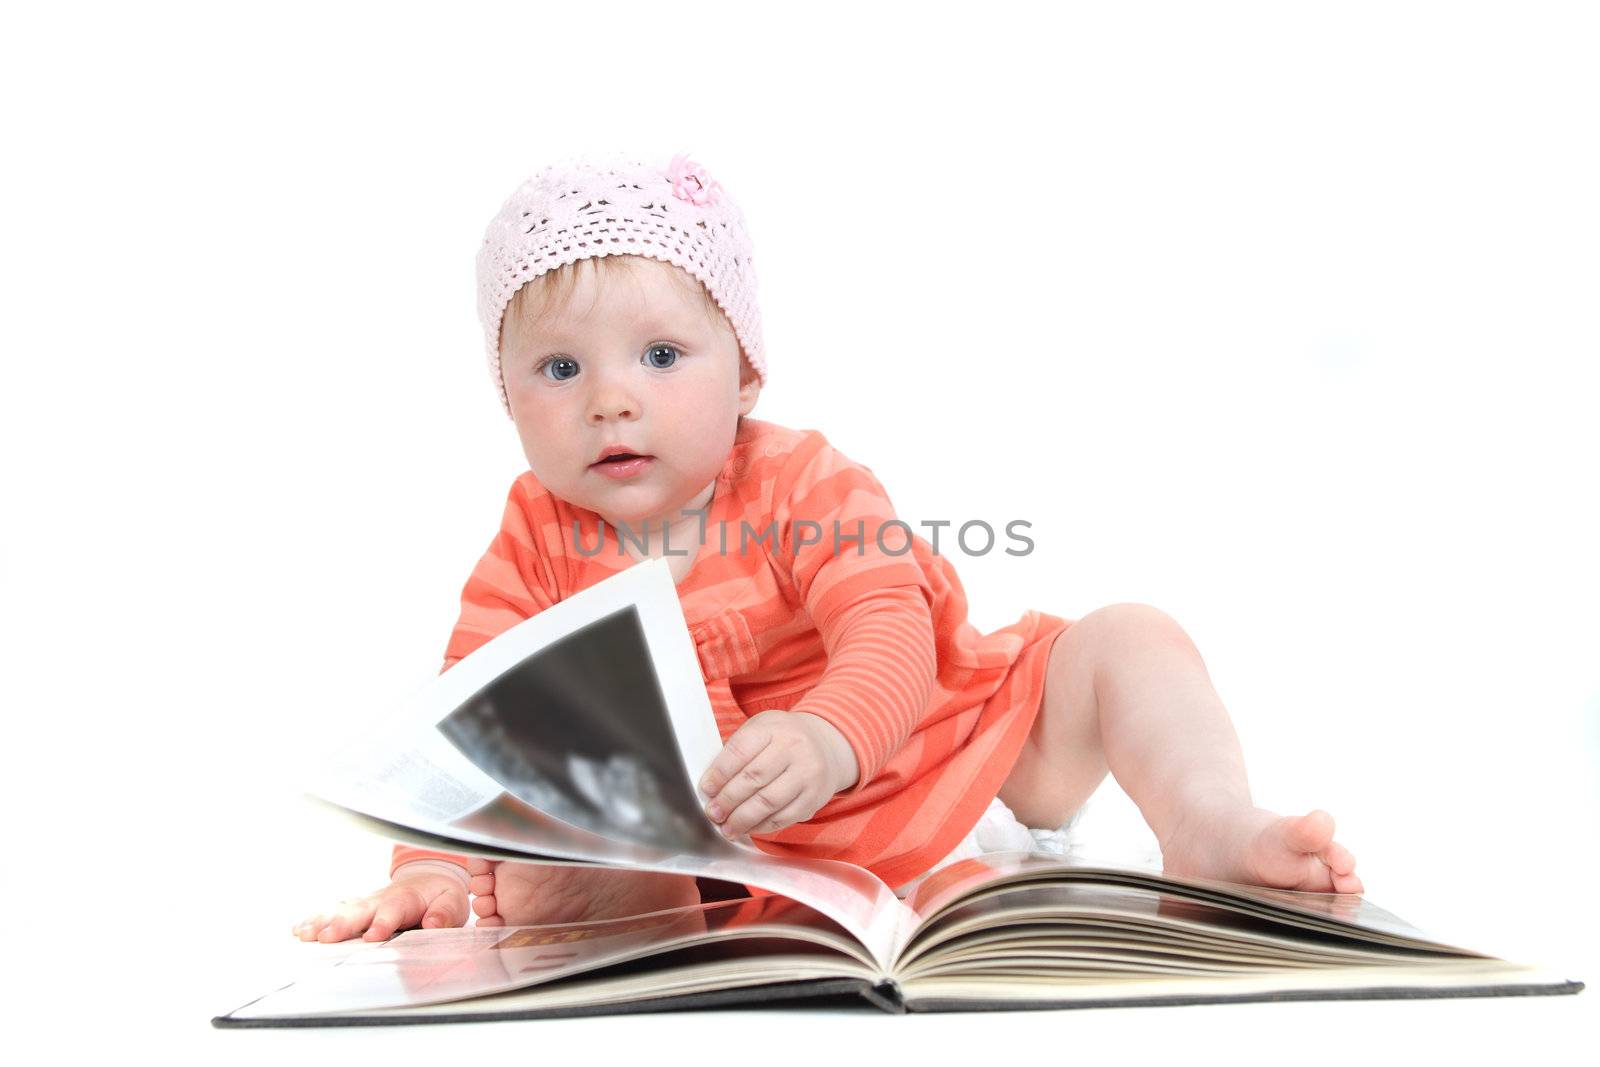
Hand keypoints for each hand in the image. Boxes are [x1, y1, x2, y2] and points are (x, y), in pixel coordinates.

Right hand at [291, 859, 489, 942]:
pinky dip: (316, 920)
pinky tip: (299, 930)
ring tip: (304, 934)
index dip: (383, 923)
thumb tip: (433, 924)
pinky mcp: (357, 909)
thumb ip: (444, 914)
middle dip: (342, 924)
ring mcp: (366, 903)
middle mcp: (381, 899)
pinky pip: (334, 913)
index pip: (394, 910)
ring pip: (342, 911)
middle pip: (360, 911)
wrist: (430, 878)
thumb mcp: (452, 902)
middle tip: (325, 937)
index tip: (373, 936)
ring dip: (322, 921)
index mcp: (406, 899)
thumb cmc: (440, 895)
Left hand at [697, 709, 858, 837]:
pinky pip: (784, 817)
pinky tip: (748, 828)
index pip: (740, 750)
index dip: (719, 773)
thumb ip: (737, 751)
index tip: (706, 788)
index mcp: (773, 728)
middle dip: (728, 800)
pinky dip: (762, 826)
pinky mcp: (814, 798)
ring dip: (743, 819)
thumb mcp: (761, 729)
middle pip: (754, 778)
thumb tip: (712, 786)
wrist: (826, 744)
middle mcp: (794, 748)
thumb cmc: (783, 739)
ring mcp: (807, 773)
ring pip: (769, 802)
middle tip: (713, 812)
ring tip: (726, 827)